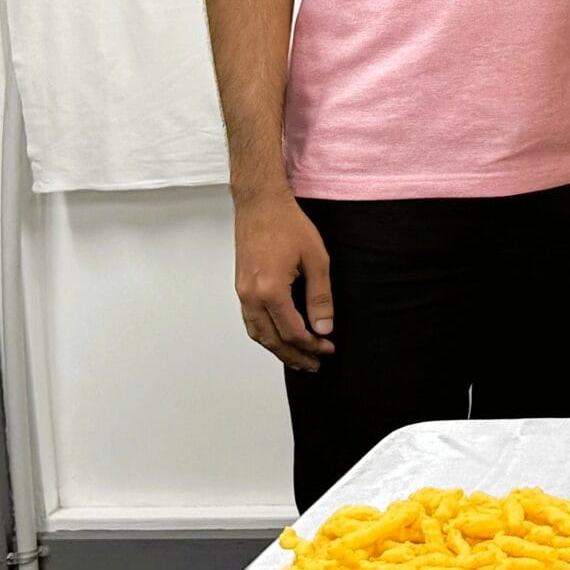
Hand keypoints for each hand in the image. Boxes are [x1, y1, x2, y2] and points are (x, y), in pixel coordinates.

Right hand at [233, 189, 333, 370]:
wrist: (260, 205)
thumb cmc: (288, 225)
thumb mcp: (317, 260)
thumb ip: (320, 297)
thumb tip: (324, 328)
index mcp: (271, 291)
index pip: (293, 332)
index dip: (312, 345)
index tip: (328, 349)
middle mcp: (251, 297)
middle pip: (273, 340)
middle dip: (295, 355)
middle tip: (314, 365)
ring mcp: (242, 294)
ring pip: (258, 334)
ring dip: (278, 350)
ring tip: (297, 359)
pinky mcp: (241, 288)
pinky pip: (251, 321)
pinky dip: (265, 335)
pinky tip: (278, 338)